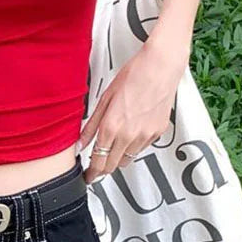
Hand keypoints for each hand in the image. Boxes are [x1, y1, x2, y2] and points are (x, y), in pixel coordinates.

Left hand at [78, 35, 188, 182]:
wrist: (161, 65)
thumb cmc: (134, 75)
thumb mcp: (104, 99)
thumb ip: (91, 126)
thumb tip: (80, 144)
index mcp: (111, 127)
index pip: (98, 162)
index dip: (91, 173)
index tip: (89, 176)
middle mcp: (128, 135)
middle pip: (112, 167)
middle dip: (103, 168)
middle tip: (98, 165)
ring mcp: (144, 136)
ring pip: (126, 160)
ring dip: (118, 157)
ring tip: (115, 144)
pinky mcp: (157, 133)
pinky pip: (141, 149)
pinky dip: (133, 146)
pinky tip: (132, 132)